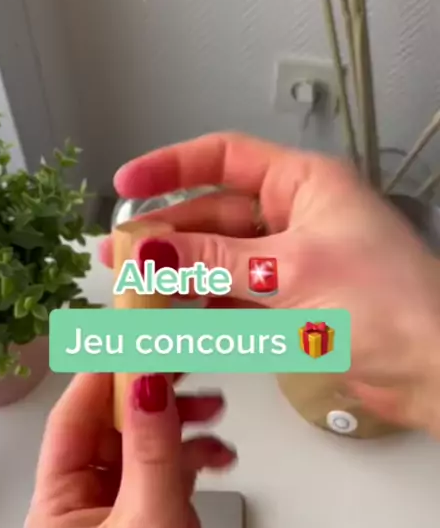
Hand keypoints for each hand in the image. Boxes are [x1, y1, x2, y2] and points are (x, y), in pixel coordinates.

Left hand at [25, 373, 248, 527]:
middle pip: (113, 424)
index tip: (136, 334)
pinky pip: (173, 465)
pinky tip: (220, 456)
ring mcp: (125, 510)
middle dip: (150, 395)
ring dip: (180, 422)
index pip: (74, 419)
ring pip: (147, 440)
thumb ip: (152, 450)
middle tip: (184, 360)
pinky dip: (197, 452)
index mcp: (60, 507)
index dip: (104, 373)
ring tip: (213, 411)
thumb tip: (146, 382)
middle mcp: (87, 504)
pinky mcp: (159, 518)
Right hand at [100, 131, 439, 433]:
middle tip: (120, 256)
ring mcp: (291, 263)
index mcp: (303, 184)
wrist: (434, 369)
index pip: (224, 158)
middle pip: (213, 215)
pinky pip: (233, 298)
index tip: (127, 184)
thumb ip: (214, 260)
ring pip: (219, 260)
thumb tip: (151, 248)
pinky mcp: (290, 305)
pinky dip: (202, 308)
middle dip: (166, 234)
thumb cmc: (390, 303)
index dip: (171, 167)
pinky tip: (170, 317)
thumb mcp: (290, 271)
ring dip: (179, 274)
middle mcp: (294, 217)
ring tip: (134, 290)